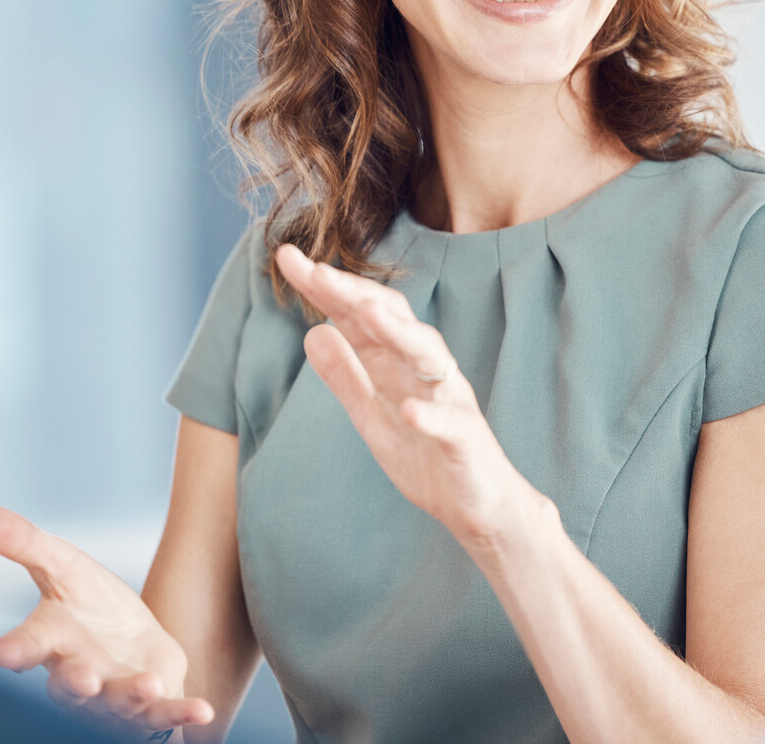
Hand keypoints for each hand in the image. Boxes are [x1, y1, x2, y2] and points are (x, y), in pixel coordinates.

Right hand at [0, 503, 214, 733]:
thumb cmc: (87, 606)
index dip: (18, 648)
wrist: (131, 645)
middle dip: (74, 685)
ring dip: (130, 697)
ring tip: (147, 684)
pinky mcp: (152, 706)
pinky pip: (166, 715)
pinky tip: (202, 711)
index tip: (3, 653)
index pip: (31, 643)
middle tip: (81, 679)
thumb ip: (22, 542)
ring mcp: (114, 697)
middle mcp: (79, 676)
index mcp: (53, 640)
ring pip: (118, 704)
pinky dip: (182, 715)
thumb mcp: (61, 565)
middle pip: (71, 686)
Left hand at [275, 244, 535, 550]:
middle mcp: (424, 369)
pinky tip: (410, 410)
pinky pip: (448, 423)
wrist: (476, 504)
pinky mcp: (464, 439)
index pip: (359, 313)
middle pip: (392, 319)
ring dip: (400, 333)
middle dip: (354, 292)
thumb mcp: (371, 414)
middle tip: (315, 270)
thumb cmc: (424, 454)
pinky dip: (430, 414)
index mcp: (397, 362)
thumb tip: (312, 330)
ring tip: (368, 312)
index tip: (288, 258)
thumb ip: (345, 374)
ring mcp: (448, 400)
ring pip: (428, 356)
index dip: (326, 286)